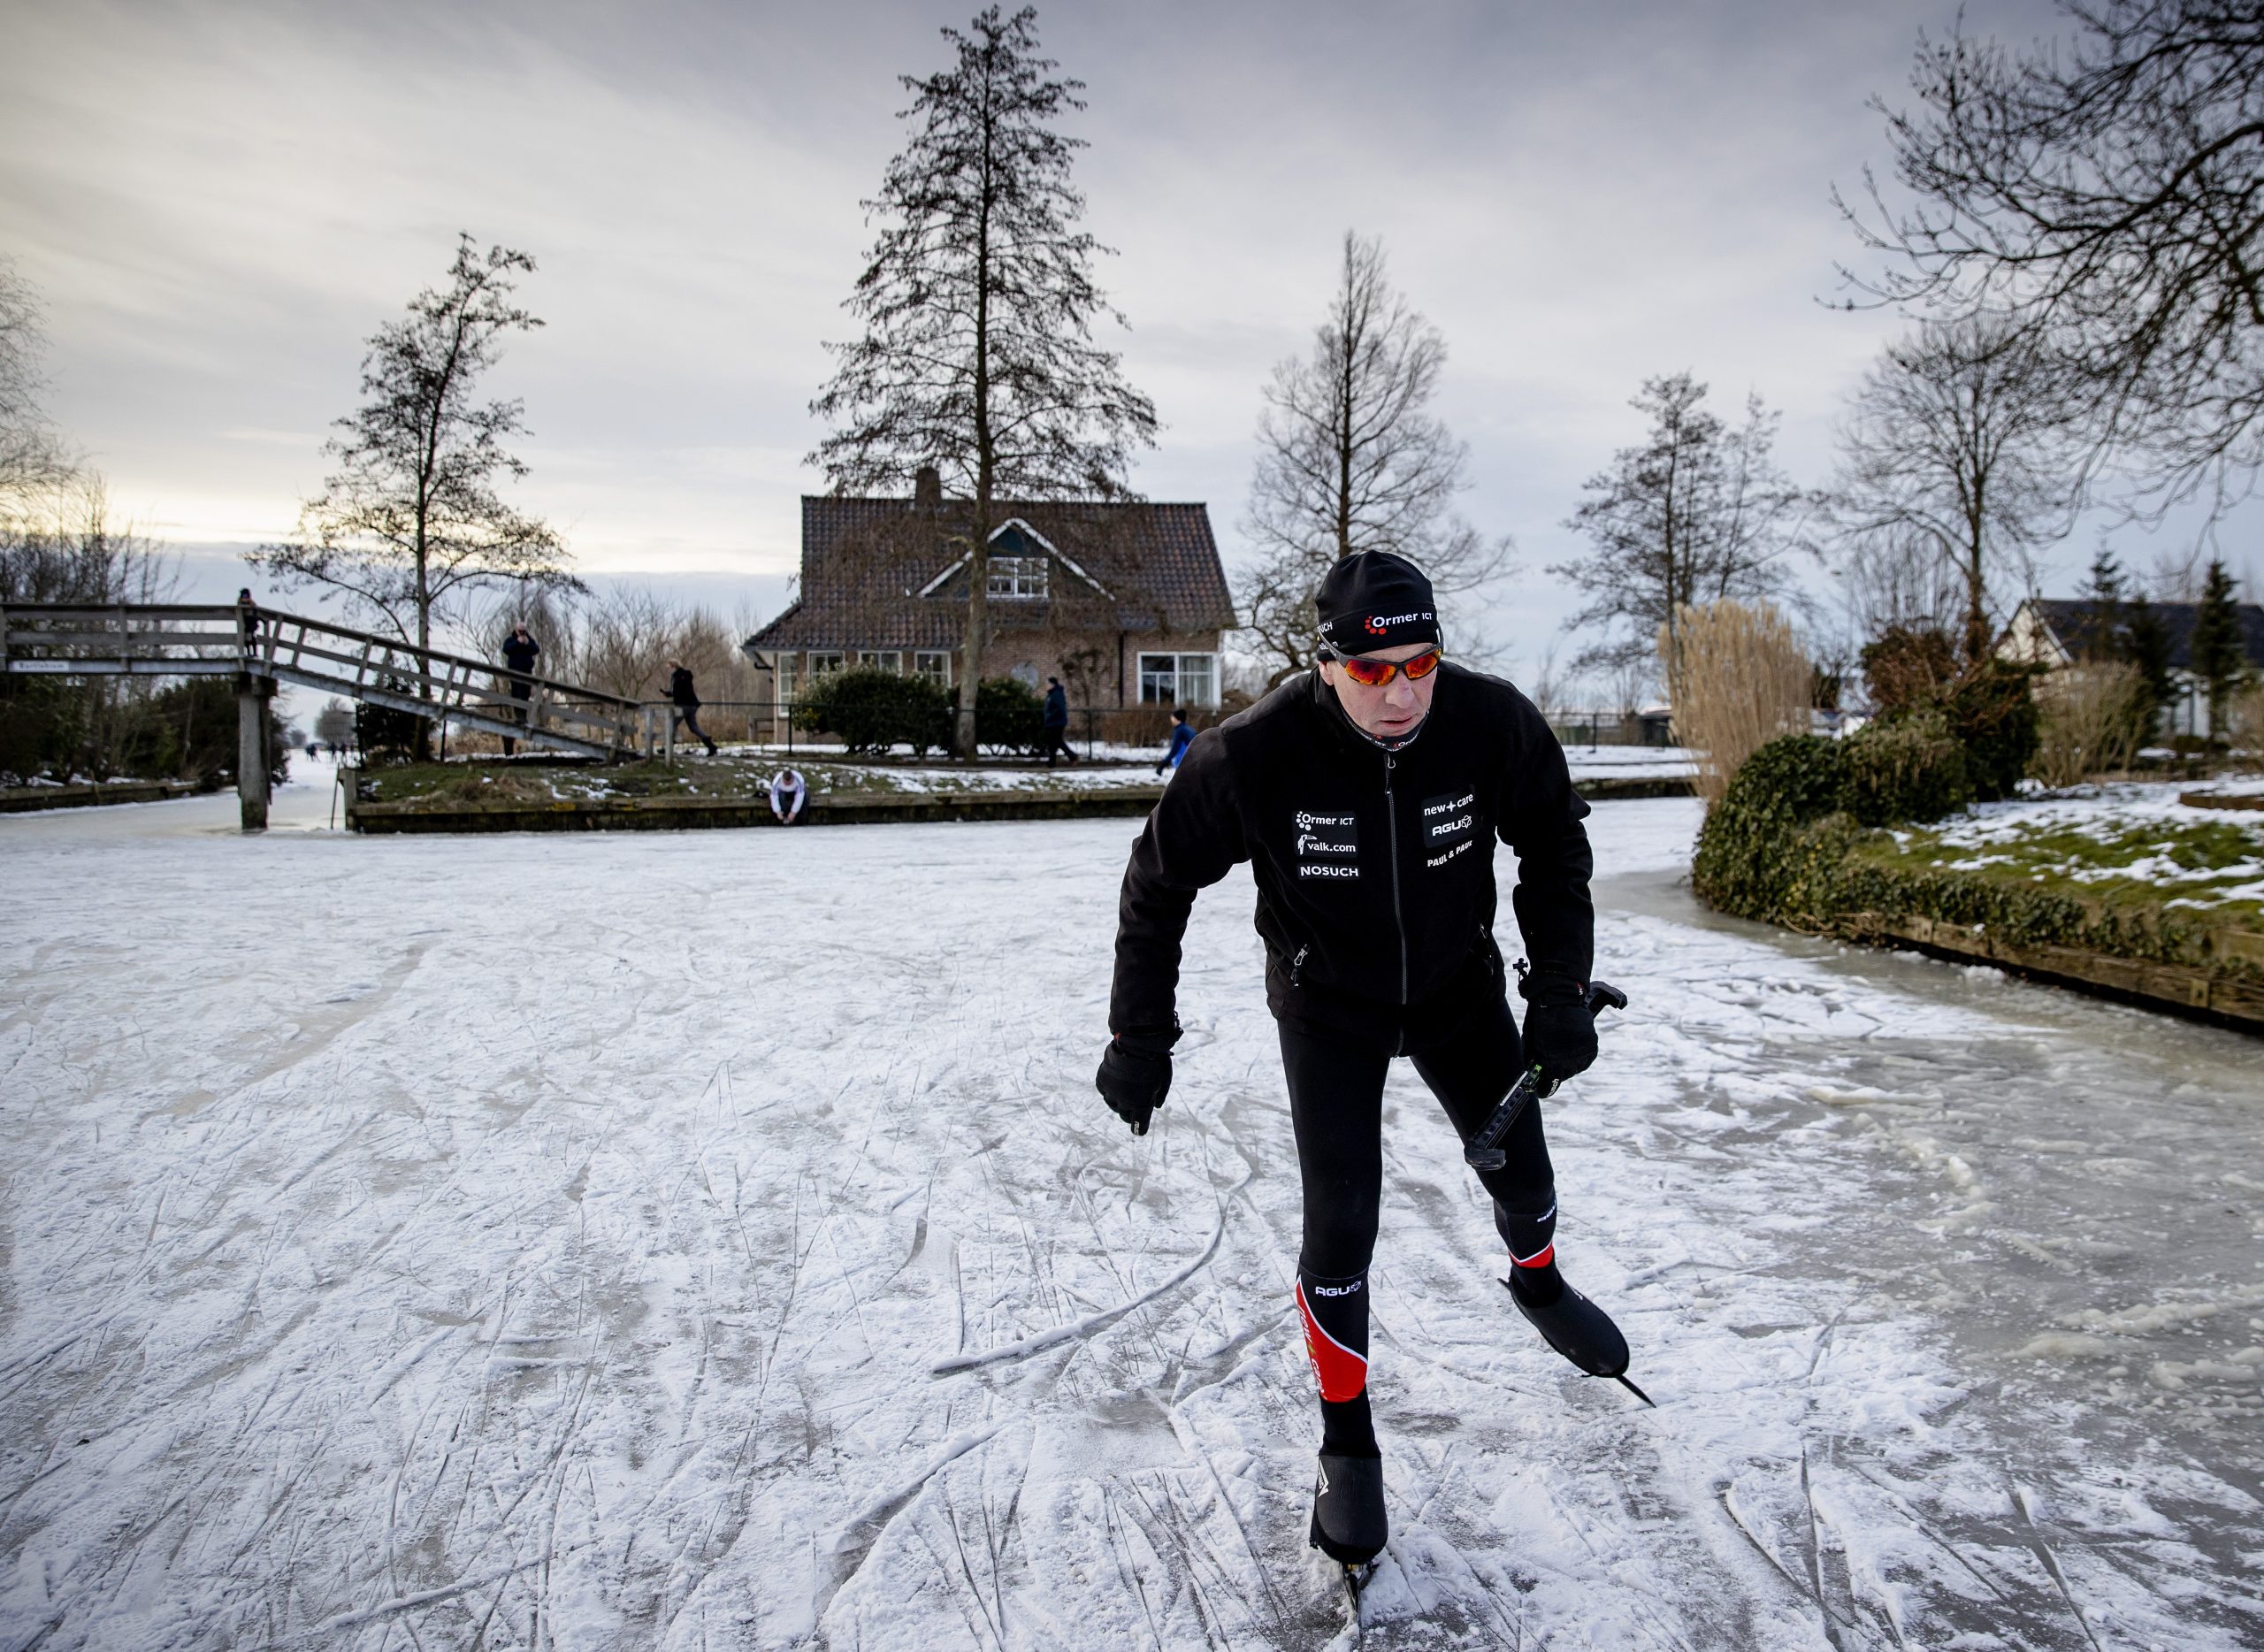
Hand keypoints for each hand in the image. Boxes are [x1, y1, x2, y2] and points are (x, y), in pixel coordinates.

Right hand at [1096, 1036, 1172, 1134]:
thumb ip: (1160, 1096)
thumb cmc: (1155, 1062)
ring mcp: (1111, 1092)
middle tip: (1134, 1108)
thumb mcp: (1165, 1080)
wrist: (1136, 1044)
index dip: (1140, 1128)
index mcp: (1141, 1106)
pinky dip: (1109, 1090)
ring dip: (1119, 1102)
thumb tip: (1156, 1106)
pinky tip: (1115, 1085)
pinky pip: (1104, 1091)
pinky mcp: (1102, 1080)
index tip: (1140, 1130)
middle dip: (1130, 1114)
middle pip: (1125, 1116)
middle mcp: (1124, 1103)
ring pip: (1113, 1104)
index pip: (1138, 1126)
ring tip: (1126, 1093)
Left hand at [1519, 972, 1596, 1088]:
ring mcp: (1582, 1053)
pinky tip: (1572, 1049)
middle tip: (1549, 1067)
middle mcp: (1569, 1062)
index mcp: (1551, 1062)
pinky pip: (1586, 1059)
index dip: (1543, 1089)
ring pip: (1575, 1068)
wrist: (1559, 997)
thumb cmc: (1540, 1018)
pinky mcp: (1592, 1044)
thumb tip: (1534, 1071)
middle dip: (1555, 1074)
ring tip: (1561, 1053)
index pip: (1549, 1086)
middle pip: (1562, 1077)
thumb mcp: (1531, 1041)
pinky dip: (1580, 1057)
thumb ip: (1533, 1059)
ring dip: (1568, 1065)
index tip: (1540, 1090)